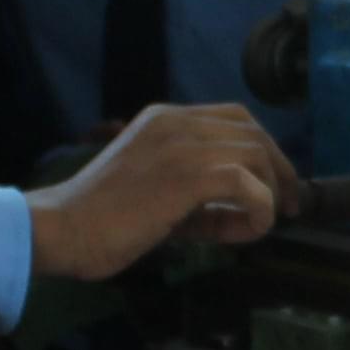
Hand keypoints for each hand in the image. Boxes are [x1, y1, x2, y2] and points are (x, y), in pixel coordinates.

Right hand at [31, 105, 300, 280]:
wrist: (62, 228)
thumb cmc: (101, 220)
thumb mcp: (158, 197)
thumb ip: (202, 201)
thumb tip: (246, 216)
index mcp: (164, 119)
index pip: (233, 118)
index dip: (263, 150)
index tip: (275, 186)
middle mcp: (175, 121)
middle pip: (252, 130)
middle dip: (278, 168)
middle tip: (286, 207)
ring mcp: (181, 144)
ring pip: (254, 153)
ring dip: (267, 193)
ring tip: (253, 227)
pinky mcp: (186, 174)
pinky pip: (246, 184)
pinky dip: (258, 209)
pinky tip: (247, 231)